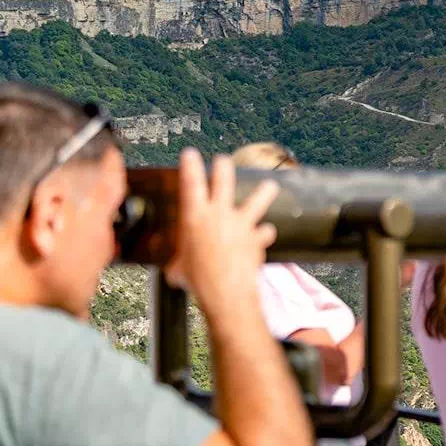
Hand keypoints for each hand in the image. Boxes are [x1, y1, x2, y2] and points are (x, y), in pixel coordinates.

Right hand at [164, 148, 279, 308]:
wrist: (225, 291)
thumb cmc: (196, 280)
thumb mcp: (177, 267)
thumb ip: (178, 259)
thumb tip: (174, 267)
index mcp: (195, 217)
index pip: (191, 183)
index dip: (190, 165)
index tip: (191, 153)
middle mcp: (219, 214)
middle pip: (224, 179)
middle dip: (223, 166)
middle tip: (223, 160)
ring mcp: (241, 223)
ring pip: (257, 198)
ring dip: (264, 191)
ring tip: (270, 186)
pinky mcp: (257, 237)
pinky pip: (265, 232)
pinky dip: (264, 234)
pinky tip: (265, 234)